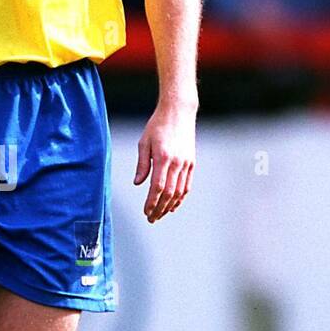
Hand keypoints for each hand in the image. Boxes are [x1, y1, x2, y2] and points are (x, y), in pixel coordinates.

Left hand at [134, 100, 195, 222]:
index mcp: (163, 157)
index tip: (146, 212)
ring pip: (180, 191)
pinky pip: (187, 185)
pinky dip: (180, 197)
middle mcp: (177, 162)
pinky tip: (173, 205)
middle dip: (160, 209)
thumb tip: (138, 183)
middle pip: (169, 193)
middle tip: (151, 219)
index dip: (152, 202)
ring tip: (161, 215)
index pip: (157, 187)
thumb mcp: (144, 142)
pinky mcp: (191, 162)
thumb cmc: (157, 125)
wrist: (178, 111)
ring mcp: (186, 163)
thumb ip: (142, 164)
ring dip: (170, 206)